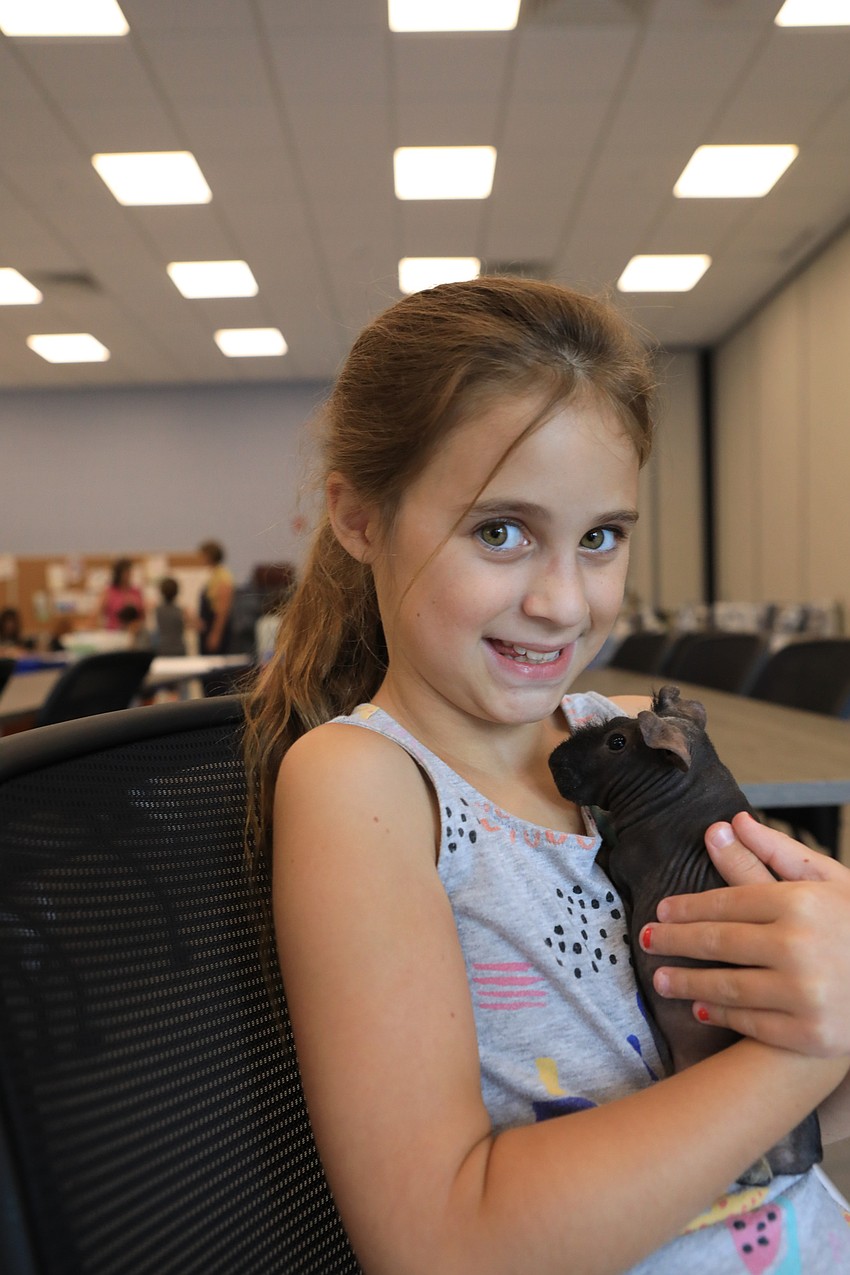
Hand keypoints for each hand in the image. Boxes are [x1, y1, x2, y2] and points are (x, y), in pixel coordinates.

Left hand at [641, 811, 849, 1056]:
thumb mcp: (827, 880)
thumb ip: (774, 852)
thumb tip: (727, 824)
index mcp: (800, 903)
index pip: (726, 903)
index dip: (688, 907)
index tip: (663, 909)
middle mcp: (798, 947)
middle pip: (717, 943)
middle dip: (675, 941)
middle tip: (647, 940)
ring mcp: (804, 995)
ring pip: (727, 986)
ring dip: (687, 983)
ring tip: (661, 979)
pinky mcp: (809, 1036)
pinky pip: (752, 1024)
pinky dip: (722, 1016)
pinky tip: (703, 1009)